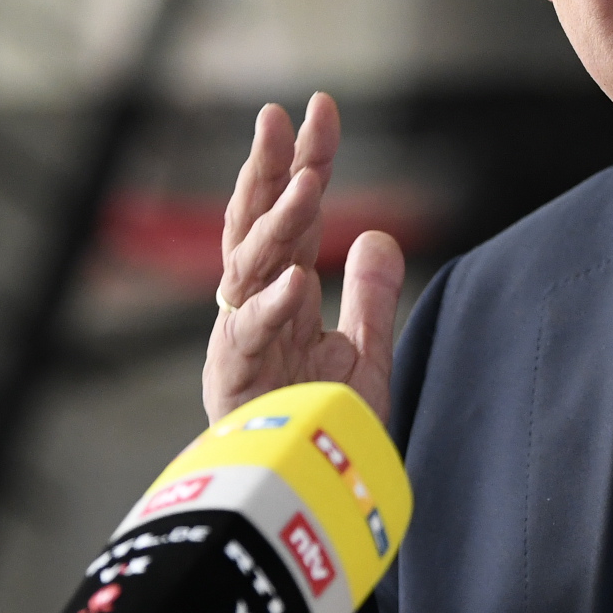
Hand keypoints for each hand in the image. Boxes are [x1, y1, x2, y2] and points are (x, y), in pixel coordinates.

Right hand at [203, 93, 405, 424]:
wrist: (301, 504)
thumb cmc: (323, 433)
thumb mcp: (363, 355)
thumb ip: (370, 298)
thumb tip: (376, 235)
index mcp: (281, 293)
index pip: (293, 212)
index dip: (307, 159)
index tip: (321, 108)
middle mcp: (255, 306)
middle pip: (257, 223)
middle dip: (267, 168)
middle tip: (278, 114)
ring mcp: (241, 339)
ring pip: (249, 266)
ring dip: (276, 224)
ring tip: (305, 183)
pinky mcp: (237, 380)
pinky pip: (252, 334)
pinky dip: (271, 305)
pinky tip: (294, 278)